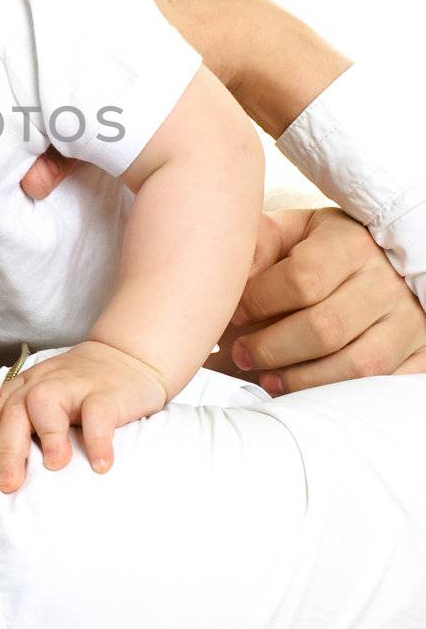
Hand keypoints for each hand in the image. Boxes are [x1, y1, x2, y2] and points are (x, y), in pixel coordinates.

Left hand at [0, 340, 171, 491]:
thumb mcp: (50, 398)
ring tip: (54, 466)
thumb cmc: (82, 388)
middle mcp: (45, 382)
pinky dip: (98, 440)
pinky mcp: (108, 392)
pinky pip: (98, 414)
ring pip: (47, 402)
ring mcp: (76, 385)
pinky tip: (100, 465)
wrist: (128, 355)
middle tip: (10, 483)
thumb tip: (9, 470)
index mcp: (27, 386)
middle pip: (16, 410)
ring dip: (47, 435)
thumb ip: (30, 423)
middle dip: (9, 448)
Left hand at [211, 207, 425, 392]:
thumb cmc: (322, 250)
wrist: (383, 263)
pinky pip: (381, 386)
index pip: (301, 280)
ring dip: (300, 380)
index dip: (258, 303)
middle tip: (239, 353)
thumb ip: (258, 246)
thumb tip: (222, 280)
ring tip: (266, 377)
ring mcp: (410, 320)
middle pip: (325, 328)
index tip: (231, 314)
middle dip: (271, 348)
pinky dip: (337, 395)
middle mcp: (387, 280)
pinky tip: (303, 389)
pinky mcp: (421, 353)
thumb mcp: (292, 233)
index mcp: (351, 242)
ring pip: (355, 365)